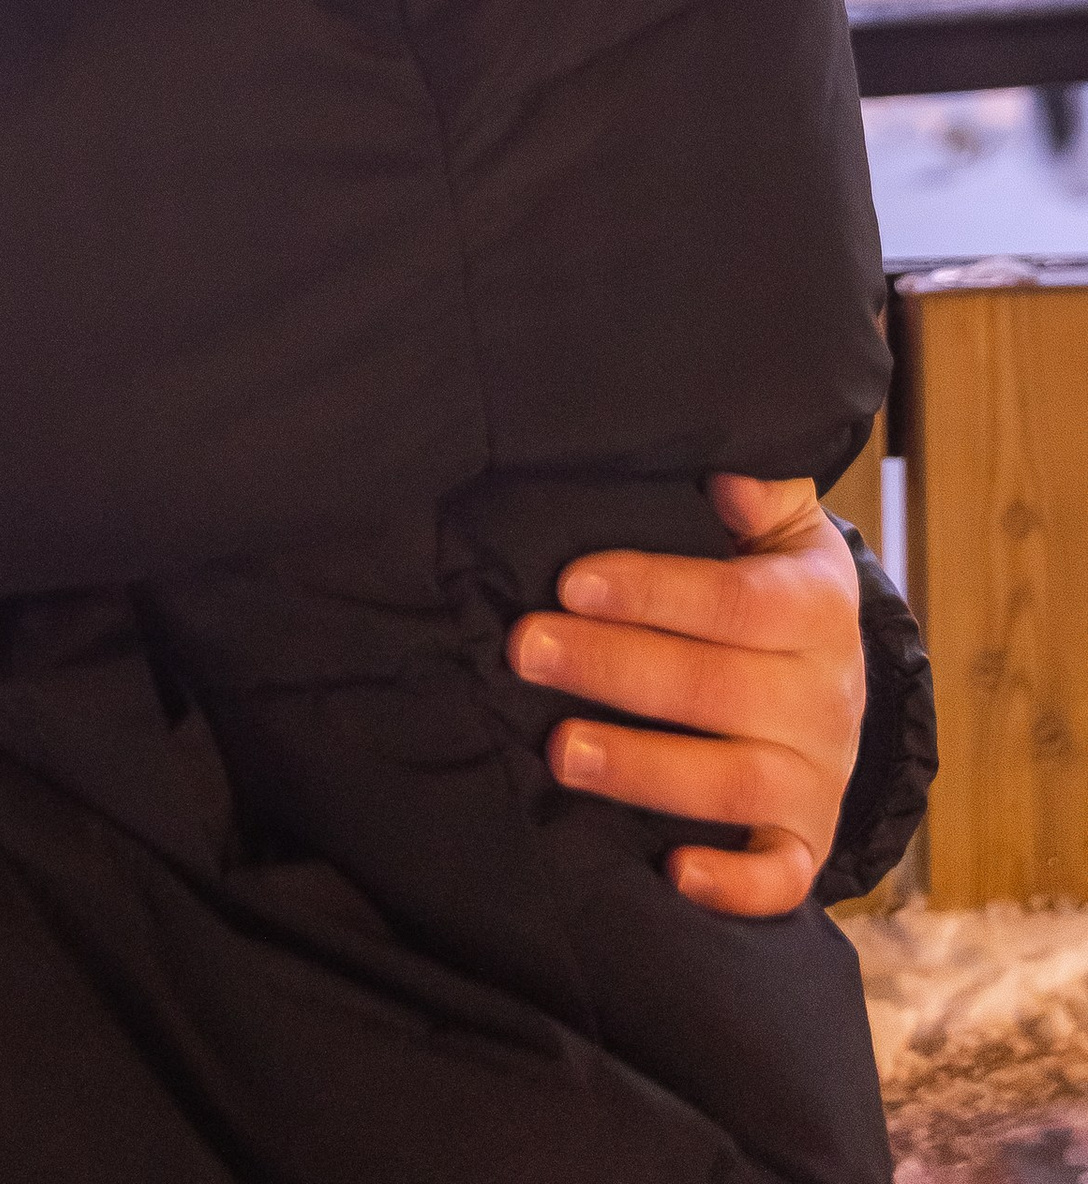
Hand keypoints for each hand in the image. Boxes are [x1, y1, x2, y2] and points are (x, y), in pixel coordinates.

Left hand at [506, 474, 866, 915]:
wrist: (837, 679)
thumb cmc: (773, 585)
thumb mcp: (780, 524)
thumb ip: (759, 488)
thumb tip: (730, 477)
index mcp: (815, 606)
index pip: (737, 601)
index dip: (654, 591)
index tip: (570, 582)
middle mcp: (826, 696)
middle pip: (720, 687)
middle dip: (615, 668)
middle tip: (526, 651)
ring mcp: (819, 777)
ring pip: (737, 782)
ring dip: (646, 770)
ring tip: (560, 752)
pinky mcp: (805, 841)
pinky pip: (783, 876)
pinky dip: (736, 885)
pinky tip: (673, 873)